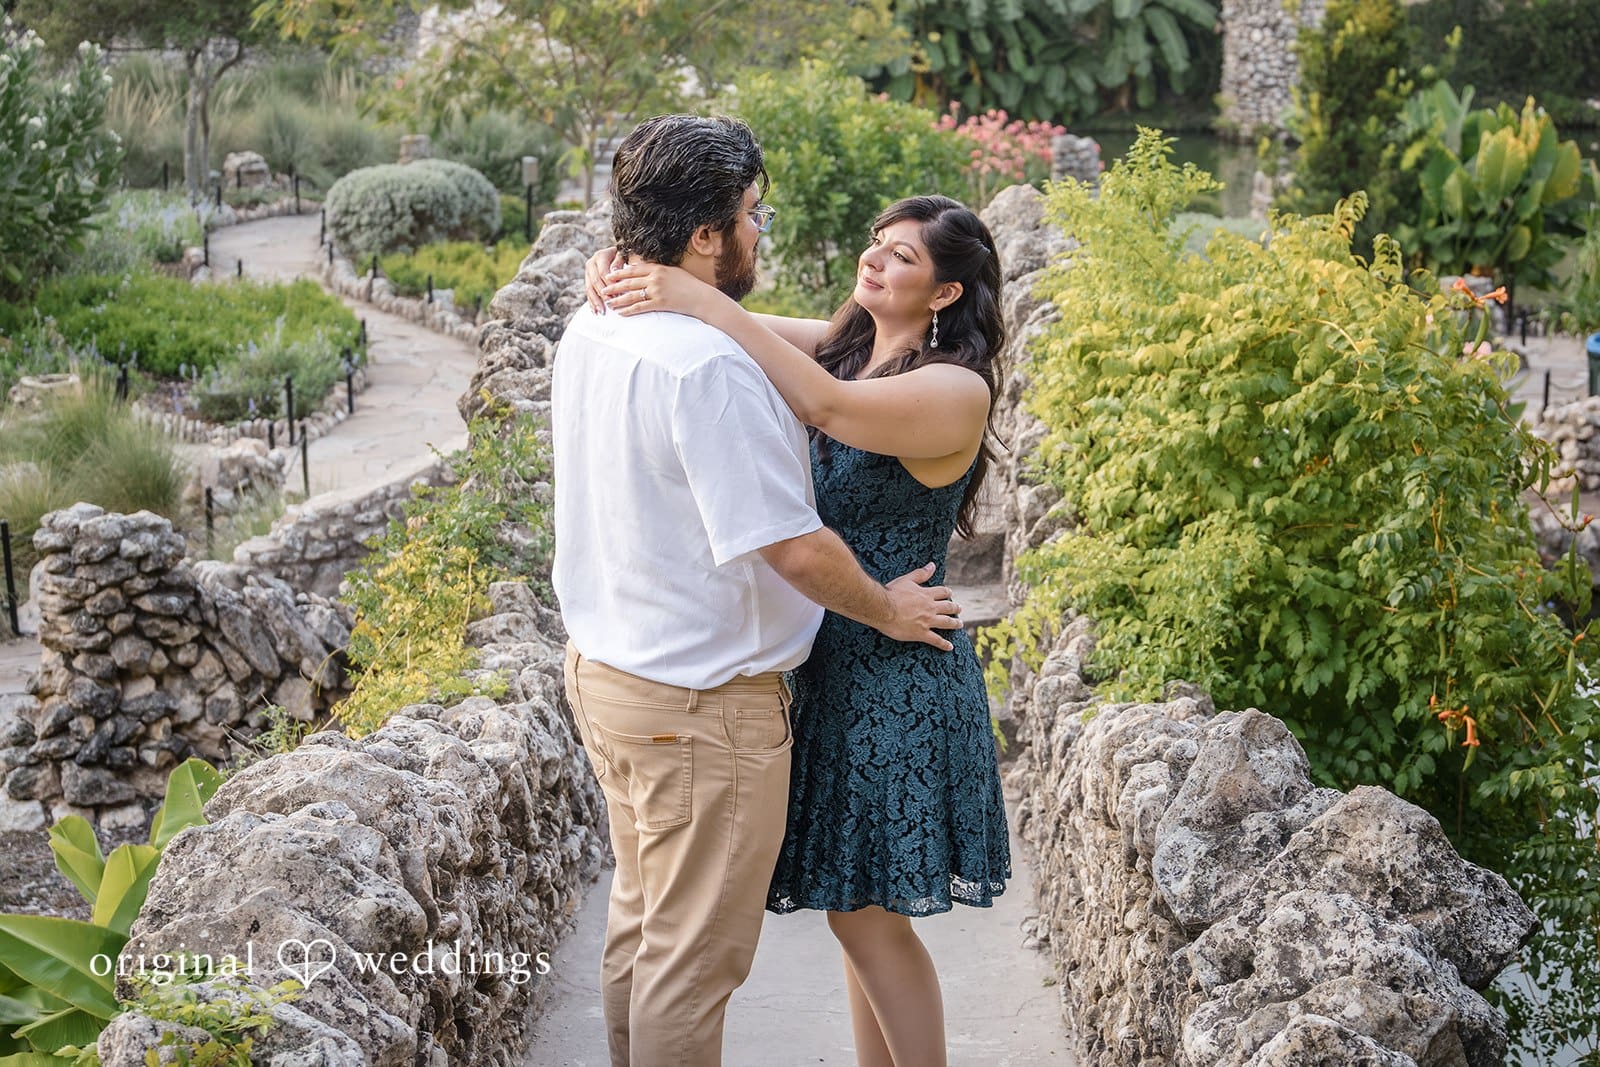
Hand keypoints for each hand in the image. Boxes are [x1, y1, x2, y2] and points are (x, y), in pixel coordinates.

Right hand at [584, 245, 621, 312]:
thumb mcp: (623, 255)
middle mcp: (591, 263)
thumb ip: (619, 262)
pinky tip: (594, 311)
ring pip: (589, 288)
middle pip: (595, 281)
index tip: (617, 294)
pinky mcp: (587, 279)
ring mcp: (588, 272)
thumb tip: (613, 272)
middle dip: (602, 295)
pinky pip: (588, 292)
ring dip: (595, 301)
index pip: (603, 272)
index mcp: (600, 256)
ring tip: (601, 312)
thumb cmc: (623, 255)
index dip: (609, 284)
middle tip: (610, 305)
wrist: (615, 253)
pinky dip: (591, 302)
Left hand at [601, 261, 716, 318]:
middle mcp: (655, 277)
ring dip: (618, 299)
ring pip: (631, 295)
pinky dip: (629, 310)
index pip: (633, 269)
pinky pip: (640, 307)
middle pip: (629, 282)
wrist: (702, 297)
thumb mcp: (673, 272)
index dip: (619, 273)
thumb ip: (658, 270)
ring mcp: (657, 290)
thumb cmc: (689, 285)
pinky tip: (622, 313)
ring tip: (609, 303)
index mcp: (658, 268)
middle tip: (603, 290)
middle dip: (614, 286)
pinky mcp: (660, 303)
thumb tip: (644, 270)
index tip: (609, 275)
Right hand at [881, 563, 960, 650]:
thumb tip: (932, 565)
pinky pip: (936, 640)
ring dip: (955, 623)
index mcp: (926, 594)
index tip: (950, 593)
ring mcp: (927, 621)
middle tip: (959, 609)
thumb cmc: (891, 593)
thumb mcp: (906, 580)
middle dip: (955, 608)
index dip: (947, 592)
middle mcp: (930, 608)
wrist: (882, 609)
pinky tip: (950, 647)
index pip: (942, 592)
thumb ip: (921, 574)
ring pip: (946, 623)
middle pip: (948, 607)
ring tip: (960, 624)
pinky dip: (944, 644)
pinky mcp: (921, 633)